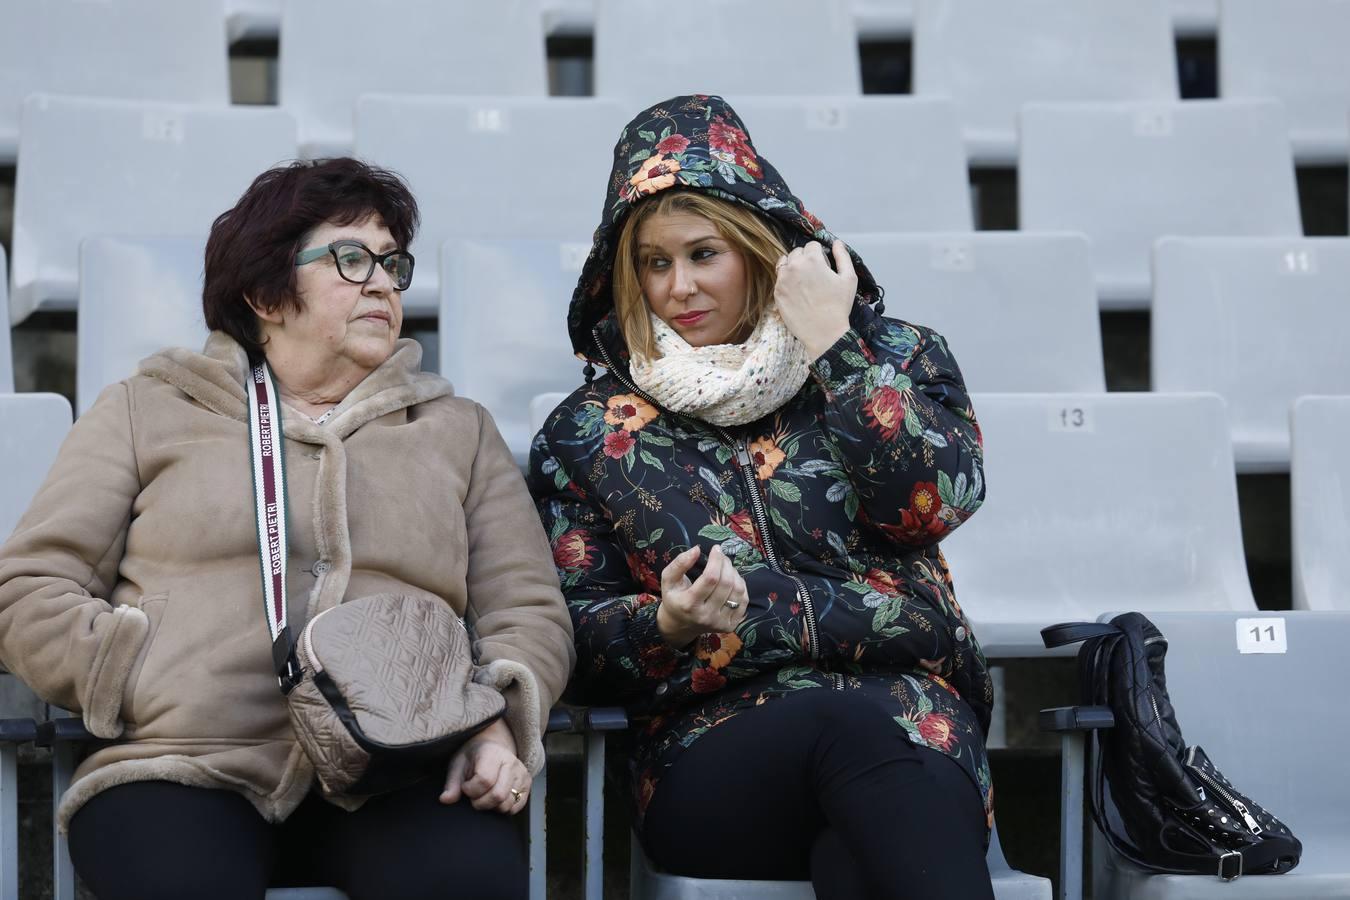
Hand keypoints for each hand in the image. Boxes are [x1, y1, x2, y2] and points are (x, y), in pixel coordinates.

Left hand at [441, 718, 529, 814]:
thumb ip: (452, 783)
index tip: (465, 786)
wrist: (492, 747)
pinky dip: (503, 808)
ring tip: (485, 795)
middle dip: (481, 803)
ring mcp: (521, 773)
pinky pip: (516, 807)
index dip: (470, 790)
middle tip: (474, 796)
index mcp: (492, 753)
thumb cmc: (472, 756)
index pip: (485, 780)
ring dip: (492, 807)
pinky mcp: (527, 783)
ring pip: (507, 803)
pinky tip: (495, 798)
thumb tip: (445, 799)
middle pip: (498, 795)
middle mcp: (510, 761)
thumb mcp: (458, 764)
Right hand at [655, 545, 748, 647]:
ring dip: (734, 573)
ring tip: (726, 568)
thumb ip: (679, 563)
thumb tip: (697, 549)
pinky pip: (743, 601)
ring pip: (738, 591)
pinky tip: (732, 581)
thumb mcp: (668, 580)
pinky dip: (740, 586)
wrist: (679, 625)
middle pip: (726, 583)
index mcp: (689, 604)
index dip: (716, 560)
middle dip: (726, 564)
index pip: (710, 578)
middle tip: (721, 557)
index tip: (716, 549)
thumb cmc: (674, 598)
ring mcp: (720, 622)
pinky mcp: (730, 626)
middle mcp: (706, 616)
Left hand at [773, 239, 857, 358]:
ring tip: (804, 282)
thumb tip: (836, 243)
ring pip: (785, 263)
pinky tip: (797, 292)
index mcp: (812, 259)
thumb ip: (843, 256)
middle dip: (806, 259)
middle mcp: (794, 266)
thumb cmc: (839, 306)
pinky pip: (779, 279)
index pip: (812, 245)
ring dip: (793, 267)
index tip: (824, 266)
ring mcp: (782, 279)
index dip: (820, 255)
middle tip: (815, 275)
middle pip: (797, 252)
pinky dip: (787, 281)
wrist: (823, 332)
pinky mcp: (776, 292)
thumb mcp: (849, 278)